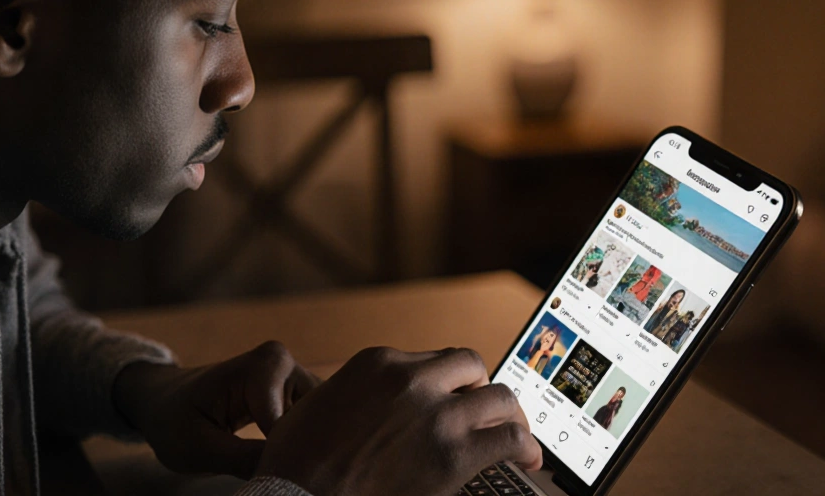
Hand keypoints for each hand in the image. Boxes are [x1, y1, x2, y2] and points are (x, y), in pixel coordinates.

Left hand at [112, 341, 319, 477]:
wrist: (163, 402)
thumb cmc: (173, 422)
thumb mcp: (200, 448)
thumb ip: (245, 460)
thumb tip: (289, 478)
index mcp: (264, 366)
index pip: (297, 425)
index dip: (286, 461)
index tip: (267, 481)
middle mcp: (286, 363)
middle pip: (316, 420)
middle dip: (301, 454)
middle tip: (278, 481)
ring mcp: (292, 375)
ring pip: (319, 425)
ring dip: (303, 452)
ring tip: (276, 472)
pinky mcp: (295, 392)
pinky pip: (314, 424)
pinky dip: (302, 448)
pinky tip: (283, 463)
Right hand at [256, 346, 541, 495]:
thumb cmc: (297, 464)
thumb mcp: (315, 406)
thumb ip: (350, 393)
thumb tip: (365, 405)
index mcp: (377, 362)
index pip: (431, 359)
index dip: (446, 382)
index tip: (452, 398)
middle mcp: (410, 378)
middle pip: (469, 366)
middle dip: (481, 389)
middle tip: (486, 412)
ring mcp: (435, 414)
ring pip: (499, 396)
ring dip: (510, 416)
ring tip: (516, 435)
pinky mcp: (453, 454)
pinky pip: (510, 439)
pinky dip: (526, 448)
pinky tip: (528, 460)